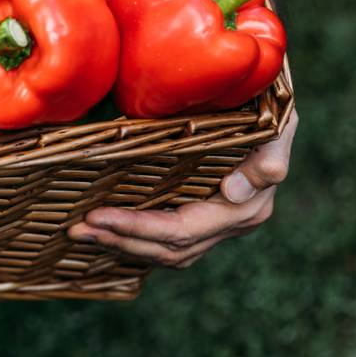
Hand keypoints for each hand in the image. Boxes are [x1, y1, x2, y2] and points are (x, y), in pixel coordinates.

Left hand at [68, 110, 296, 267]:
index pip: (182, 230)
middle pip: (168, 248)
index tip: (98, 216)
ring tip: (81, 232)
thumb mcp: (278, 125)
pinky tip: (104, 233)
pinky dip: (133, 241)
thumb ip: (268, 158)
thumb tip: (234, 192)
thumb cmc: (270, 108)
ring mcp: (217, 226)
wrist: (271, 104)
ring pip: (165, 252)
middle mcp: (231, 224)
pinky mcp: (203, 218)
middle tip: (76, 228)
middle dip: (119, 239)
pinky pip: (166, 243)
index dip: (138, 228)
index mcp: (246, 208)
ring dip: (120, 244)